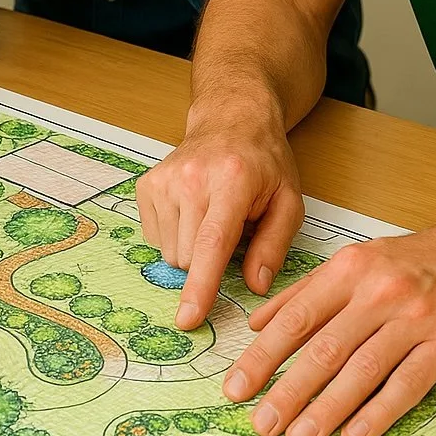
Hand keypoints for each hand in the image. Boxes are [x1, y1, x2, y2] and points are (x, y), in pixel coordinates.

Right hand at [137, 117, 304, 329]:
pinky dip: (175, 236)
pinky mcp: (147, 185)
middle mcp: (191, 178)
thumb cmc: (263, 162)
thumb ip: (274, 245)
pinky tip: (192, 212)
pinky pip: (155, 238)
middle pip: (189, 258)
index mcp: (232, 181)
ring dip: (192, 249)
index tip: (188, 317)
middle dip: (210, 261)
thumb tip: (256, 286)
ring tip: (211, 217)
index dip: (200, 285)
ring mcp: (164, 180)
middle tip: (231, 231)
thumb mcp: (288, 201)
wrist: (232, 119)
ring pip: (170, 253)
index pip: (212, 242)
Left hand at [221, 213, 435, 435]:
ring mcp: (414, 319)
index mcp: (350, 269)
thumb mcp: (356, 261)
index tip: (237, 386)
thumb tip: (258, 322)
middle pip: (325, 349)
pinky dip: (378, 412)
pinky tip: (354, 435)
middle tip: (261, 423)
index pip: (298, 318)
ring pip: (362, 370)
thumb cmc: (414, 261)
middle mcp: (379, 293)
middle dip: (288, 390)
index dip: (263, 355)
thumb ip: (305, 291)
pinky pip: (406, 385)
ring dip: (327, 408)